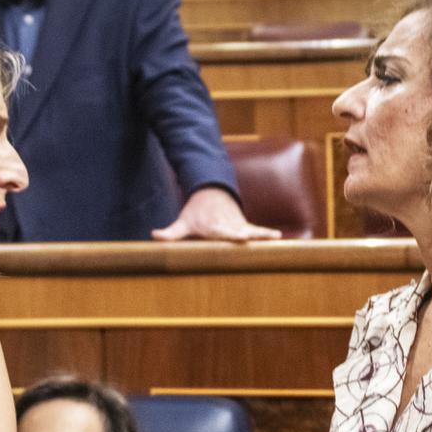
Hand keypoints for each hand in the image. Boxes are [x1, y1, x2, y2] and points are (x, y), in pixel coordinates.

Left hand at [151, 186, 281, 242]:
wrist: (211, 192)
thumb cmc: (195, 212)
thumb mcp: (183, 221)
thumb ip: (170, 233)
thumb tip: (154, 235)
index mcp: (213, 226)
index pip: (222, 232)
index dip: (231, 235)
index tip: (240, 237)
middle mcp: (227, 225)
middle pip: (238, 232)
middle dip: (245, 235)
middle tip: (251, 238)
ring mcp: (237, 224)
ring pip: (251, 230)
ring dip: (261, 234)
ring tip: (274, 237)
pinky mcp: (244, 225)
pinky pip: (256, 230)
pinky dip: (266, 233)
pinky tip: (278, 237)